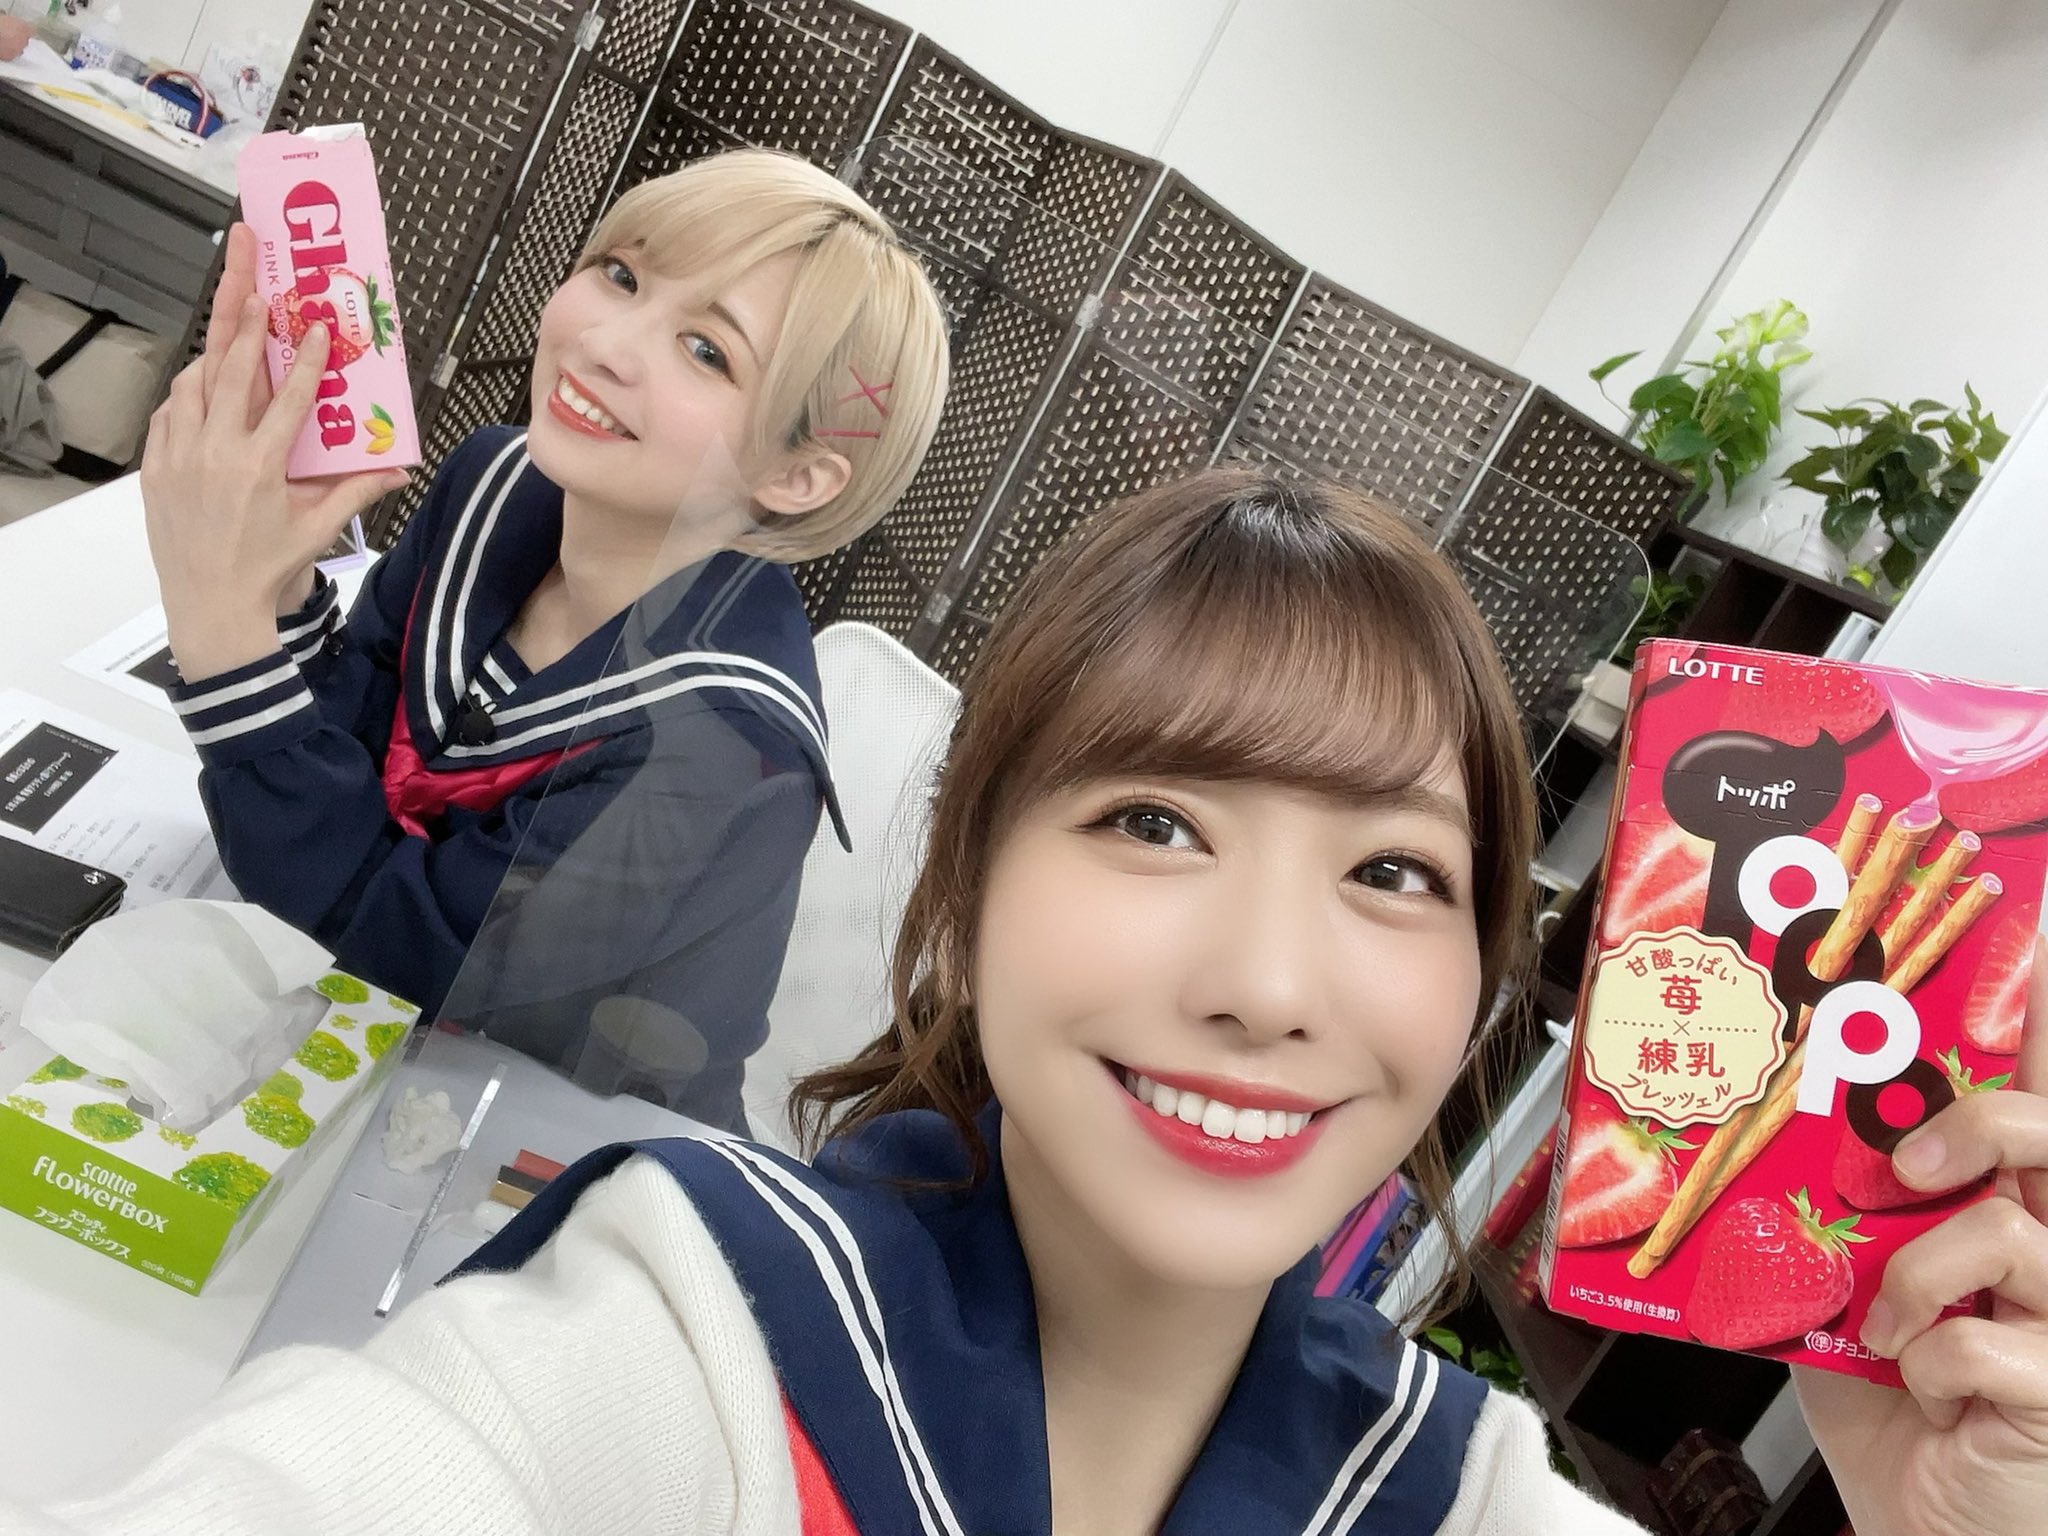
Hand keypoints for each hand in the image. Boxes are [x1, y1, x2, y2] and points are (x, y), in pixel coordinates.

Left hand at [141, 224, 406, 680]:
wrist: (212, 608)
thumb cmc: (267, 570)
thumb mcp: (318, 530)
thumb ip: (358, 492)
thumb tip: (401, 469)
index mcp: (261, 466)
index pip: (288, 398)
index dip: (305, 358)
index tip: (316, 325)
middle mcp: (216, 453)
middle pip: (231, 368)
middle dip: (245, 319)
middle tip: (257, 282)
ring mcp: (180, 456)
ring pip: (194, 383)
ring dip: (213, 351)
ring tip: (229, 326)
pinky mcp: (156, 467)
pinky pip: (169, 413)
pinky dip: (186, 392)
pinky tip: (200, 383)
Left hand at [1793, 934, 2047, 1535]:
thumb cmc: (1900, 1423)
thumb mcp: (1845, 1298)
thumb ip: (1829, 1224)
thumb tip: (1741, 1147)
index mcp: (2012, 1215)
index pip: (2042, 1097)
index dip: (2044, 1016)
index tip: (2040, 933)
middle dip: (1975, 1123)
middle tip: (1905, 1169)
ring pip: (2016, 1232)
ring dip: (1919, 1275)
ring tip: (1889, 1325)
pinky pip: (1991, 1347)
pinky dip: (1929, 1366)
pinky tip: (1927, 1394)